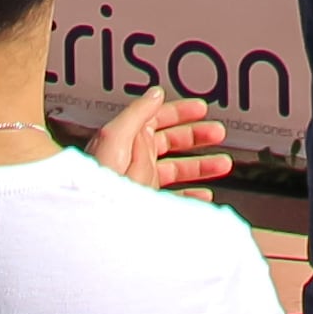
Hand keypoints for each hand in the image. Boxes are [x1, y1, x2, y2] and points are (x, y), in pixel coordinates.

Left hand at [86, 90, 235, 191]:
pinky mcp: (146, 205)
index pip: (157, 118)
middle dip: (196, 136)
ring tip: (222, 164)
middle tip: (217, 133)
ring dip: (201, 165)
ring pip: (177, 170)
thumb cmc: (98, 182)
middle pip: (171, 142)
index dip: (180, 111)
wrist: (90, 220)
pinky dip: (192, 196)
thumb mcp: (116, 138)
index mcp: (127, 139)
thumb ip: (137, 113)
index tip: (200, 108)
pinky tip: (203, 196)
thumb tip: (155, 93)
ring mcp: (141, 182)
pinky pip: (174, 198)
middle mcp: (134, 160)